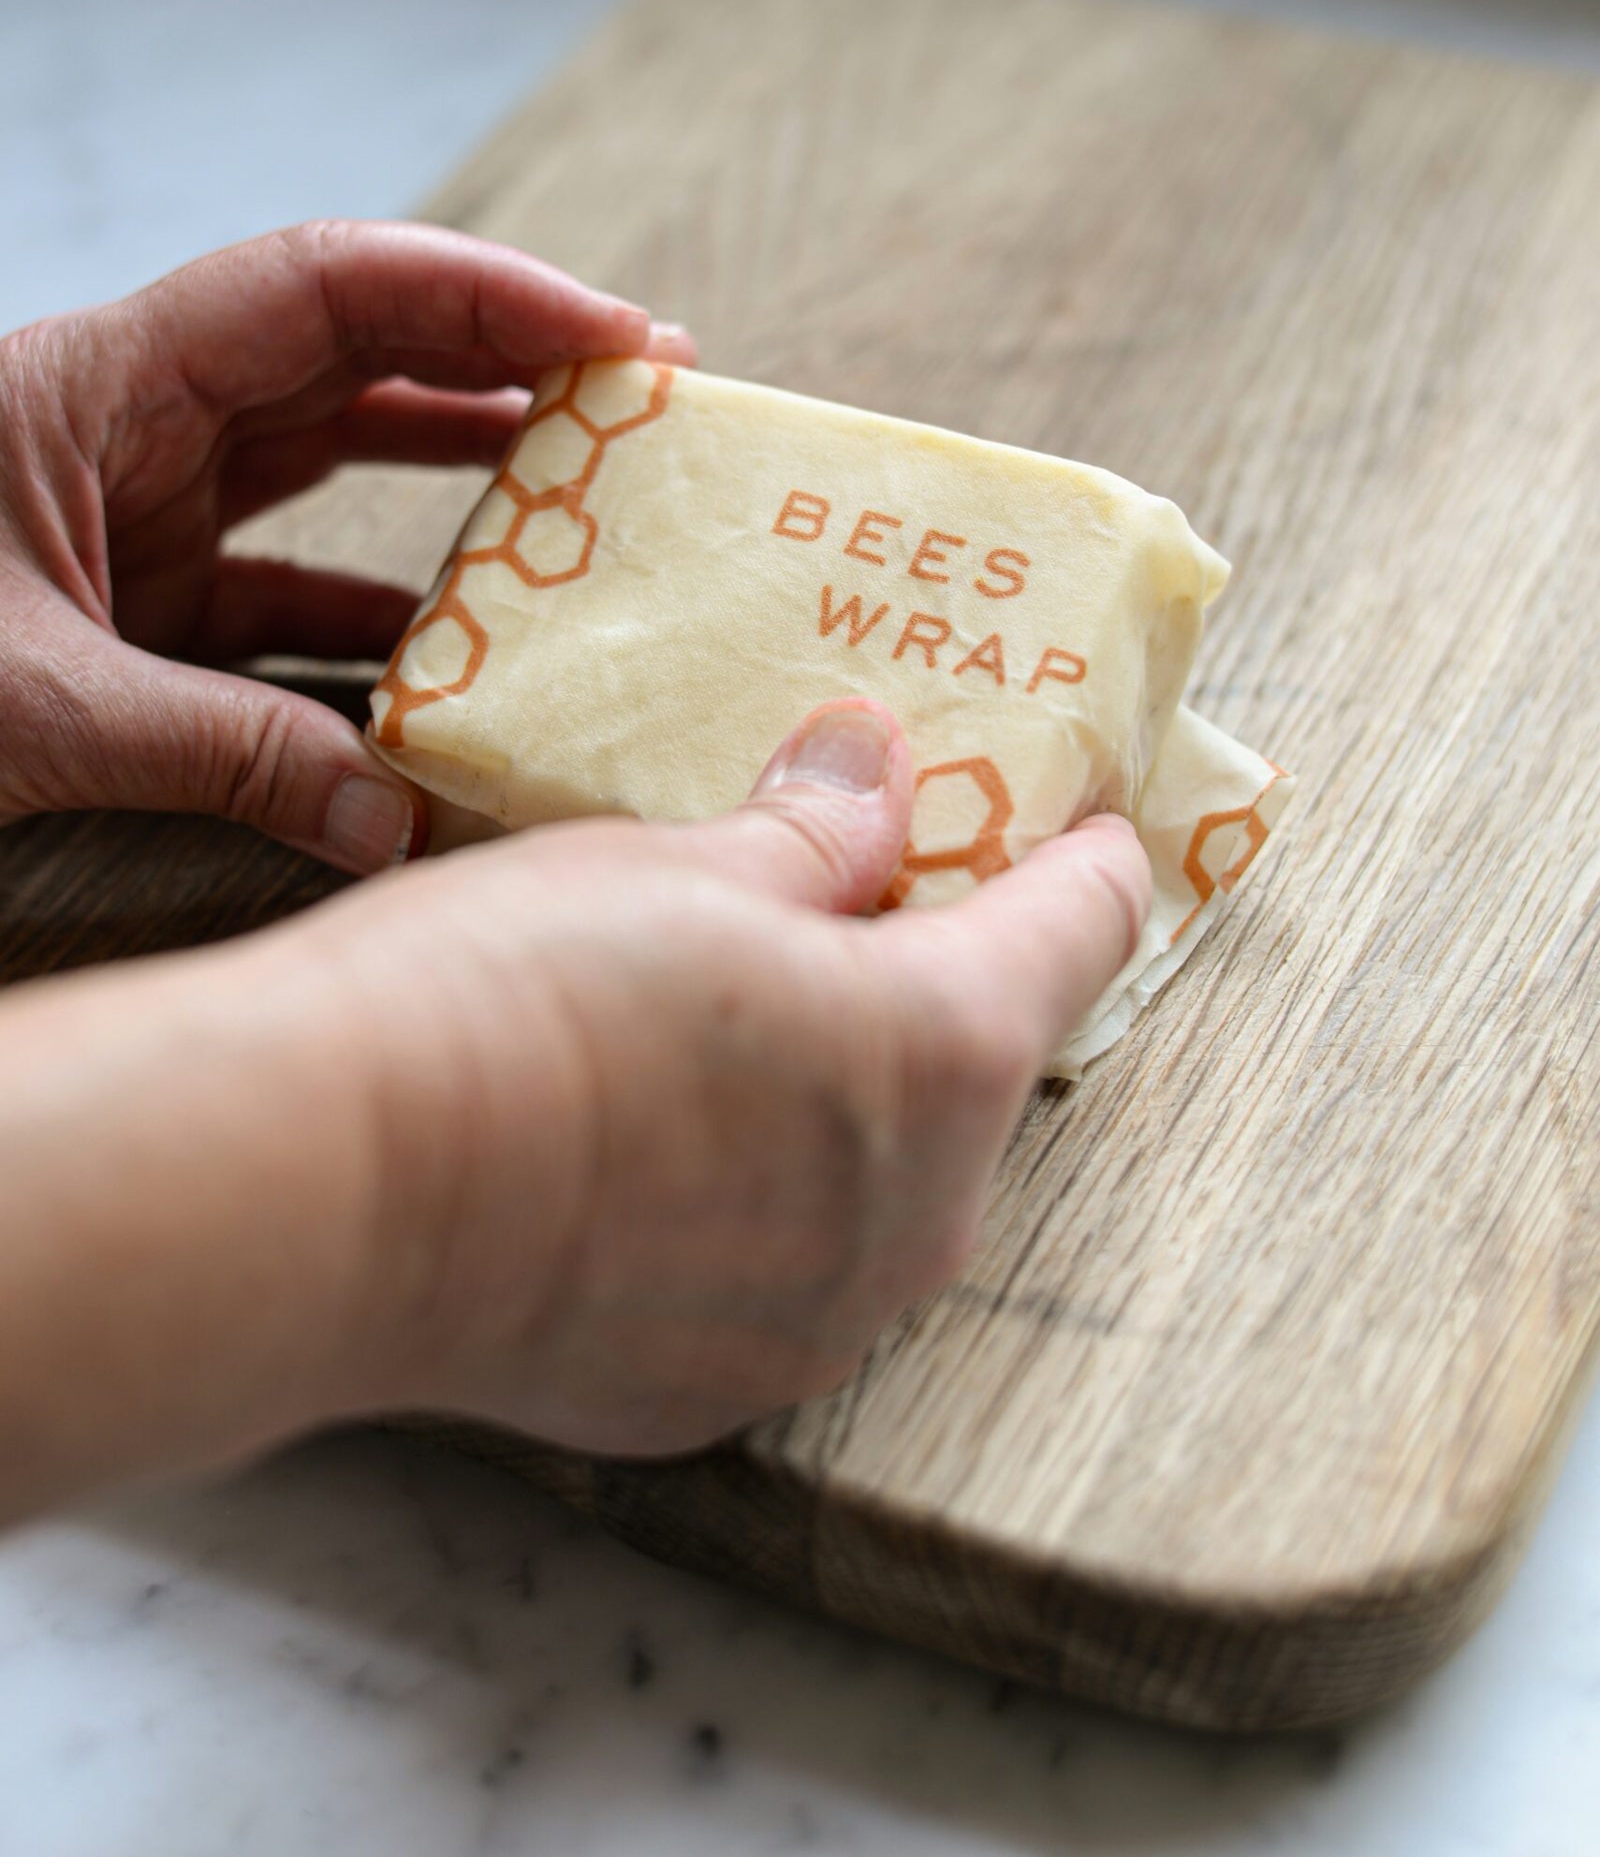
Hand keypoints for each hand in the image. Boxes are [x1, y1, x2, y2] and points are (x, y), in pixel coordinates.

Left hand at [0, 219, 690, 871]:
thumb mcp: (29, 708)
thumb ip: (226, 757)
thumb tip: (404, 828)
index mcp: (95, 383)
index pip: (329, 287)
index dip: (486, 294)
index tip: (621, 341)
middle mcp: (129, 421)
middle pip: (354, 349)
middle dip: (504, 363)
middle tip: (650, 401)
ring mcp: (133, 505)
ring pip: (332, 456)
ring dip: (460, 476)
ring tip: (593, 505)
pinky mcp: (130, 594)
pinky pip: (283, 580)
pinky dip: (377, 610)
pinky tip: (462, 654)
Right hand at [0, 702, 1149, 1513]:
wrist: (329, 1191)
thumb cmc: (517, 994)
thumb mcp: (675, 865)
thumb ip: (811, 834)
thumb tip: (873, 777)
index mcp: (949, 1050)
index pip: (1088, 926)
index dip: (1086, 854)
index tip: (1077, 822)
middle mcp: (924, 1210)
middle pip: (975, 1062)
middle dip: (922, 980)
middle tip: (833, 904)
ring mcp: (823, 1321)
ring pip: (877, 1179)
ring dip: (830, 1104)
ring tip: (706, 1032)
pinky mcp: (714, 1390)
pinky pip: (776, 1274)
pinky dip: (740, 1209)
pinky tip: (635, 1153)